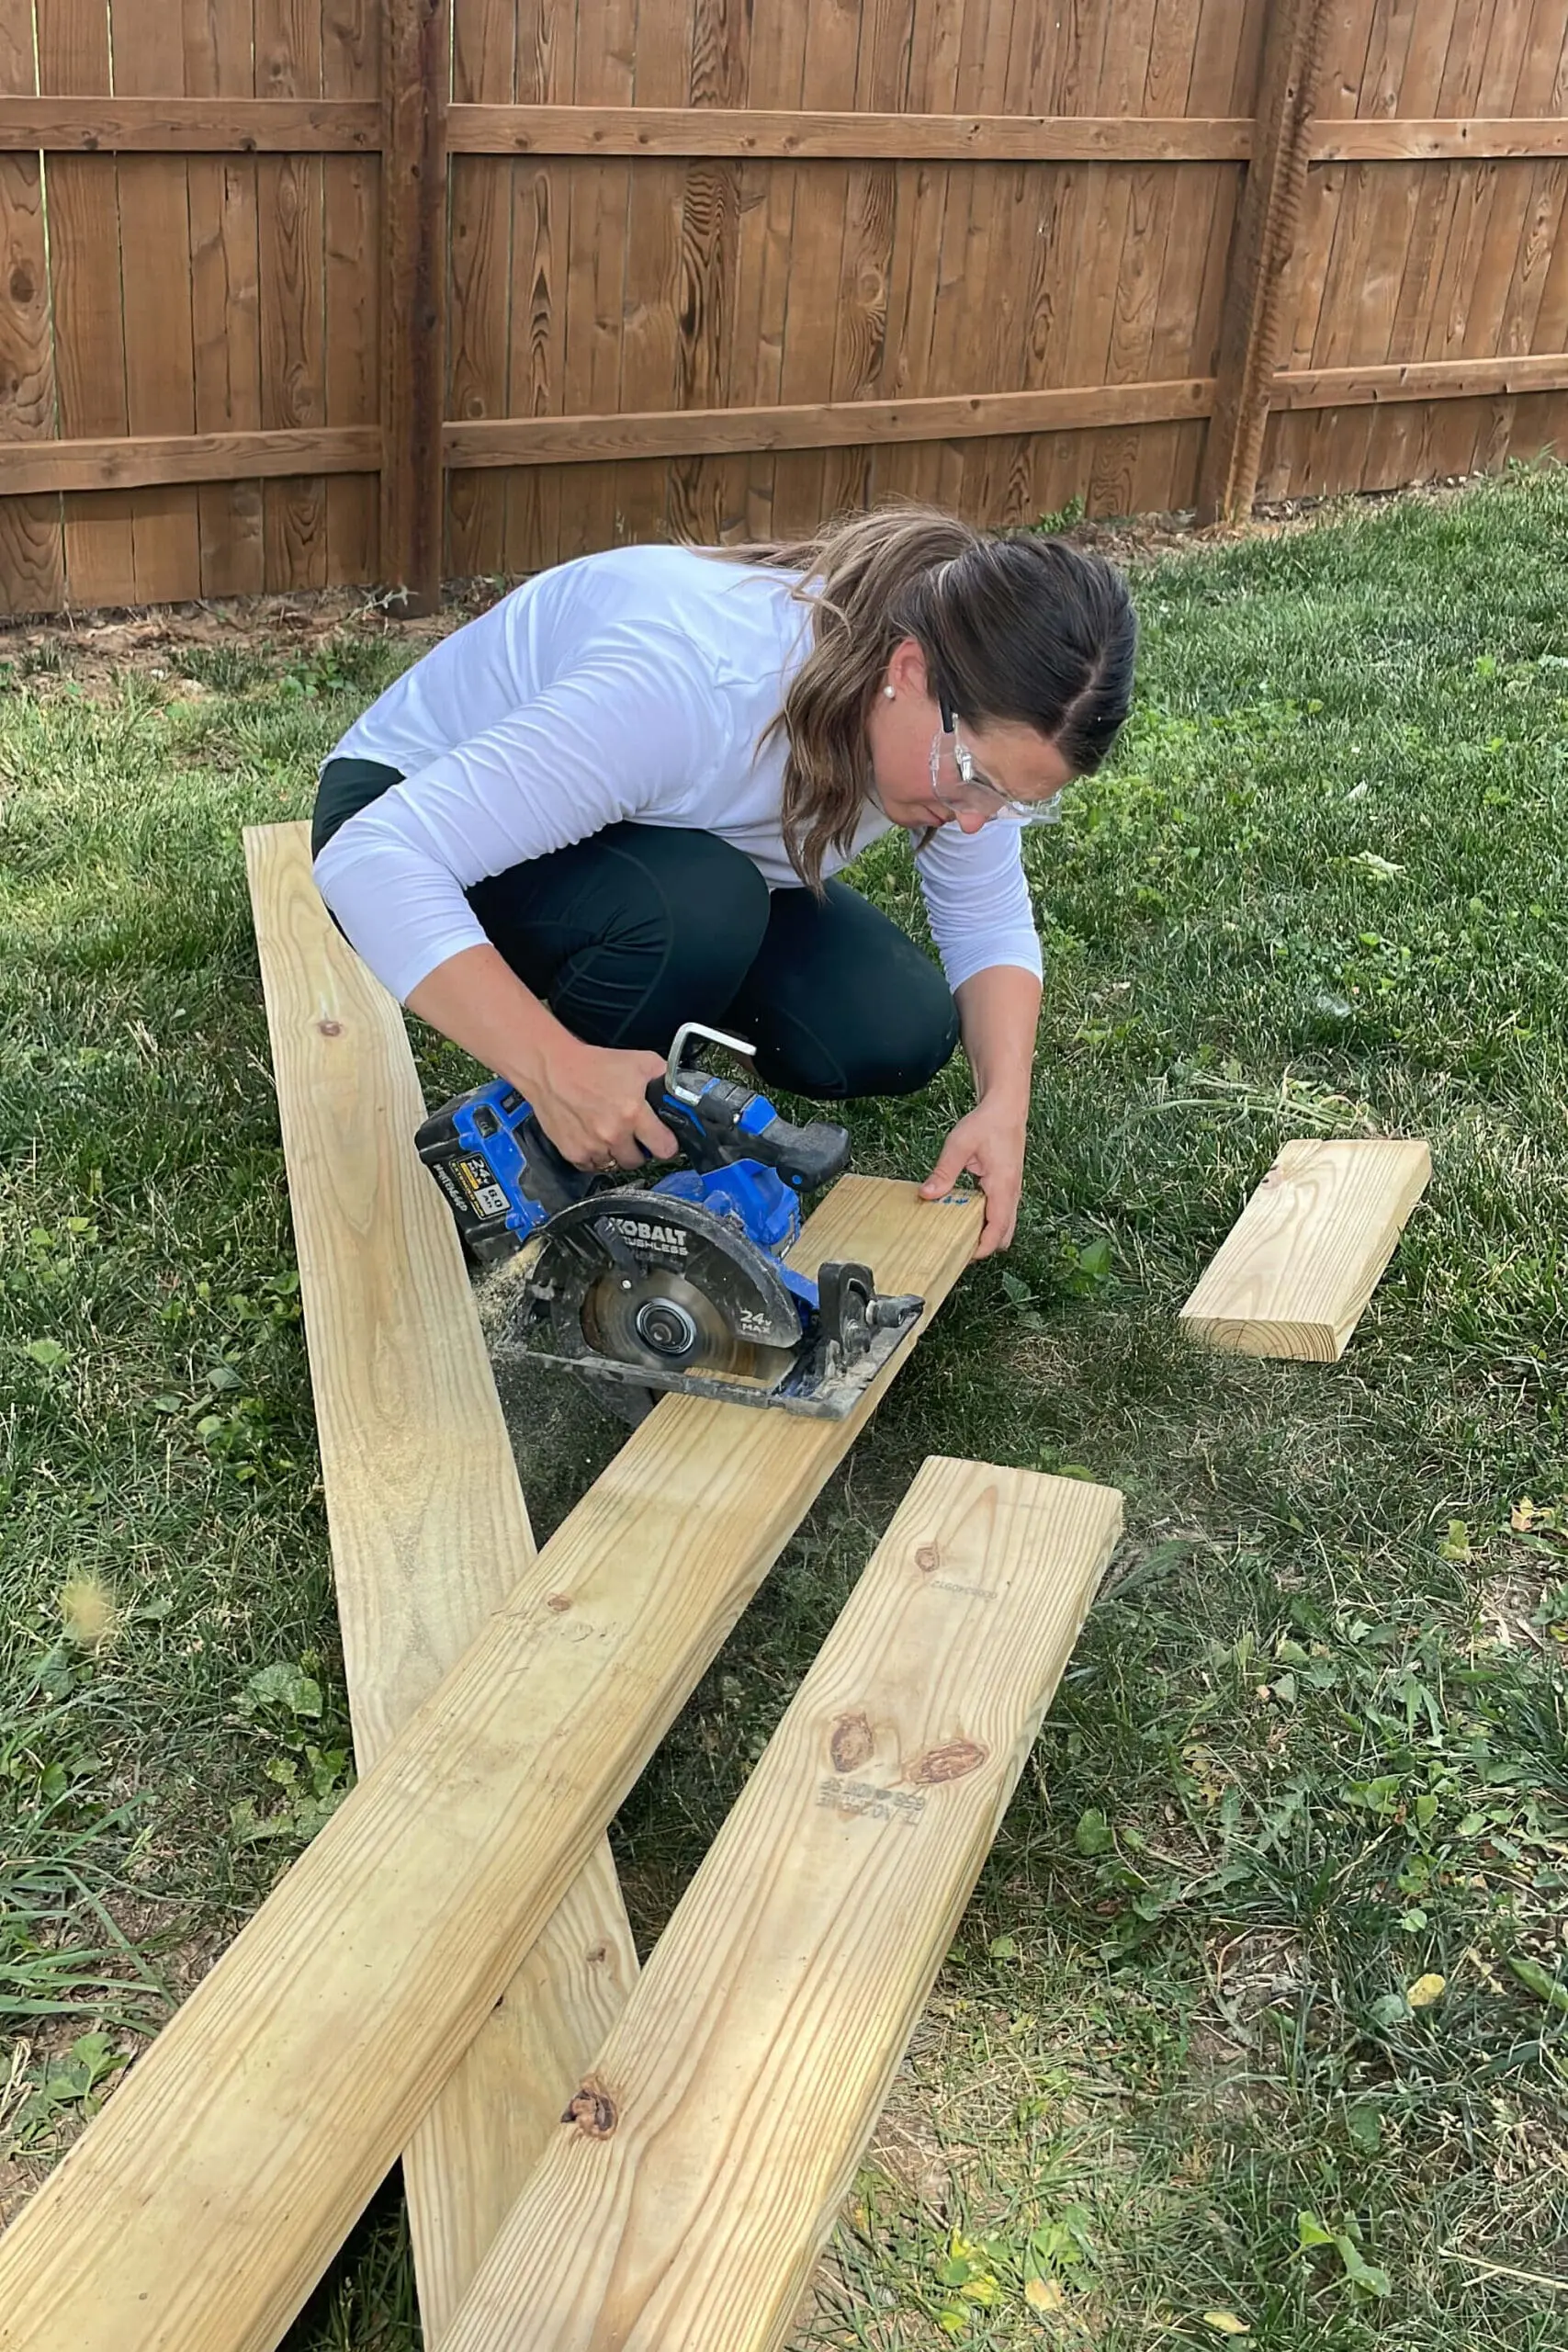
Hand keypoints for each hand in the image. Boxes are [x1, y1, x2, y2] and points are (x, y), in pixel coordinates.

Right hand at [525, 1035, 676, 1171]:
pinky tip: (594, 1138)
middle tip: (634, 1134)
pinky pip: (593, 1167)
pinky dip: (596, 1157)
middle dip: (640, 1149)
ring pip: (616, 1165)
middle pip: (639, 1161)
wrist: (552, 1069)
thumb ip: (665, 1077)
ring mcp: (592, 1147)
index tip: (664, 1140)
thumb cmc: (593, 1064)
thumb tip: (681, 1089)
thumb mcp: (639, 1061)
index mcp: (633, 1113)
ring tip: (611, 1132)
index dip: (667, 1144)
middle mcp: (613, 1134)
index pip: (665, 1148)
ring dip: (617, 1153)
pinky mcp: (573, 1153)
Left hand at [919, 1098, 1026, 1259]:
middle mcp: (1012, 1193)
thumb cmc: (986, 1123)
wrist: (1006, 1108)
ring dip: (986, 1234)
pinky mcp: (1007, 1187)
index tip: (962, 1257)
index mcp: (1003, 1187)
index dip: (982, 1248)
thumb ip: (944, 1171)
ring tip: (959, 1236)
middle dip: (984, 1246)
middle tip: (957, 1249)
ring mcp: (1012, 1191)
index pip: (998, 1230)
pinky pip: (1001, 1213)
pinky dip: (988, 1222)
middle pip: (1004, 1234)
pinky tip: (965, 1216)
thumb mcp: (959, 1145)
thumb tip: (927, 1194)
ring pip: (1005, 1225)